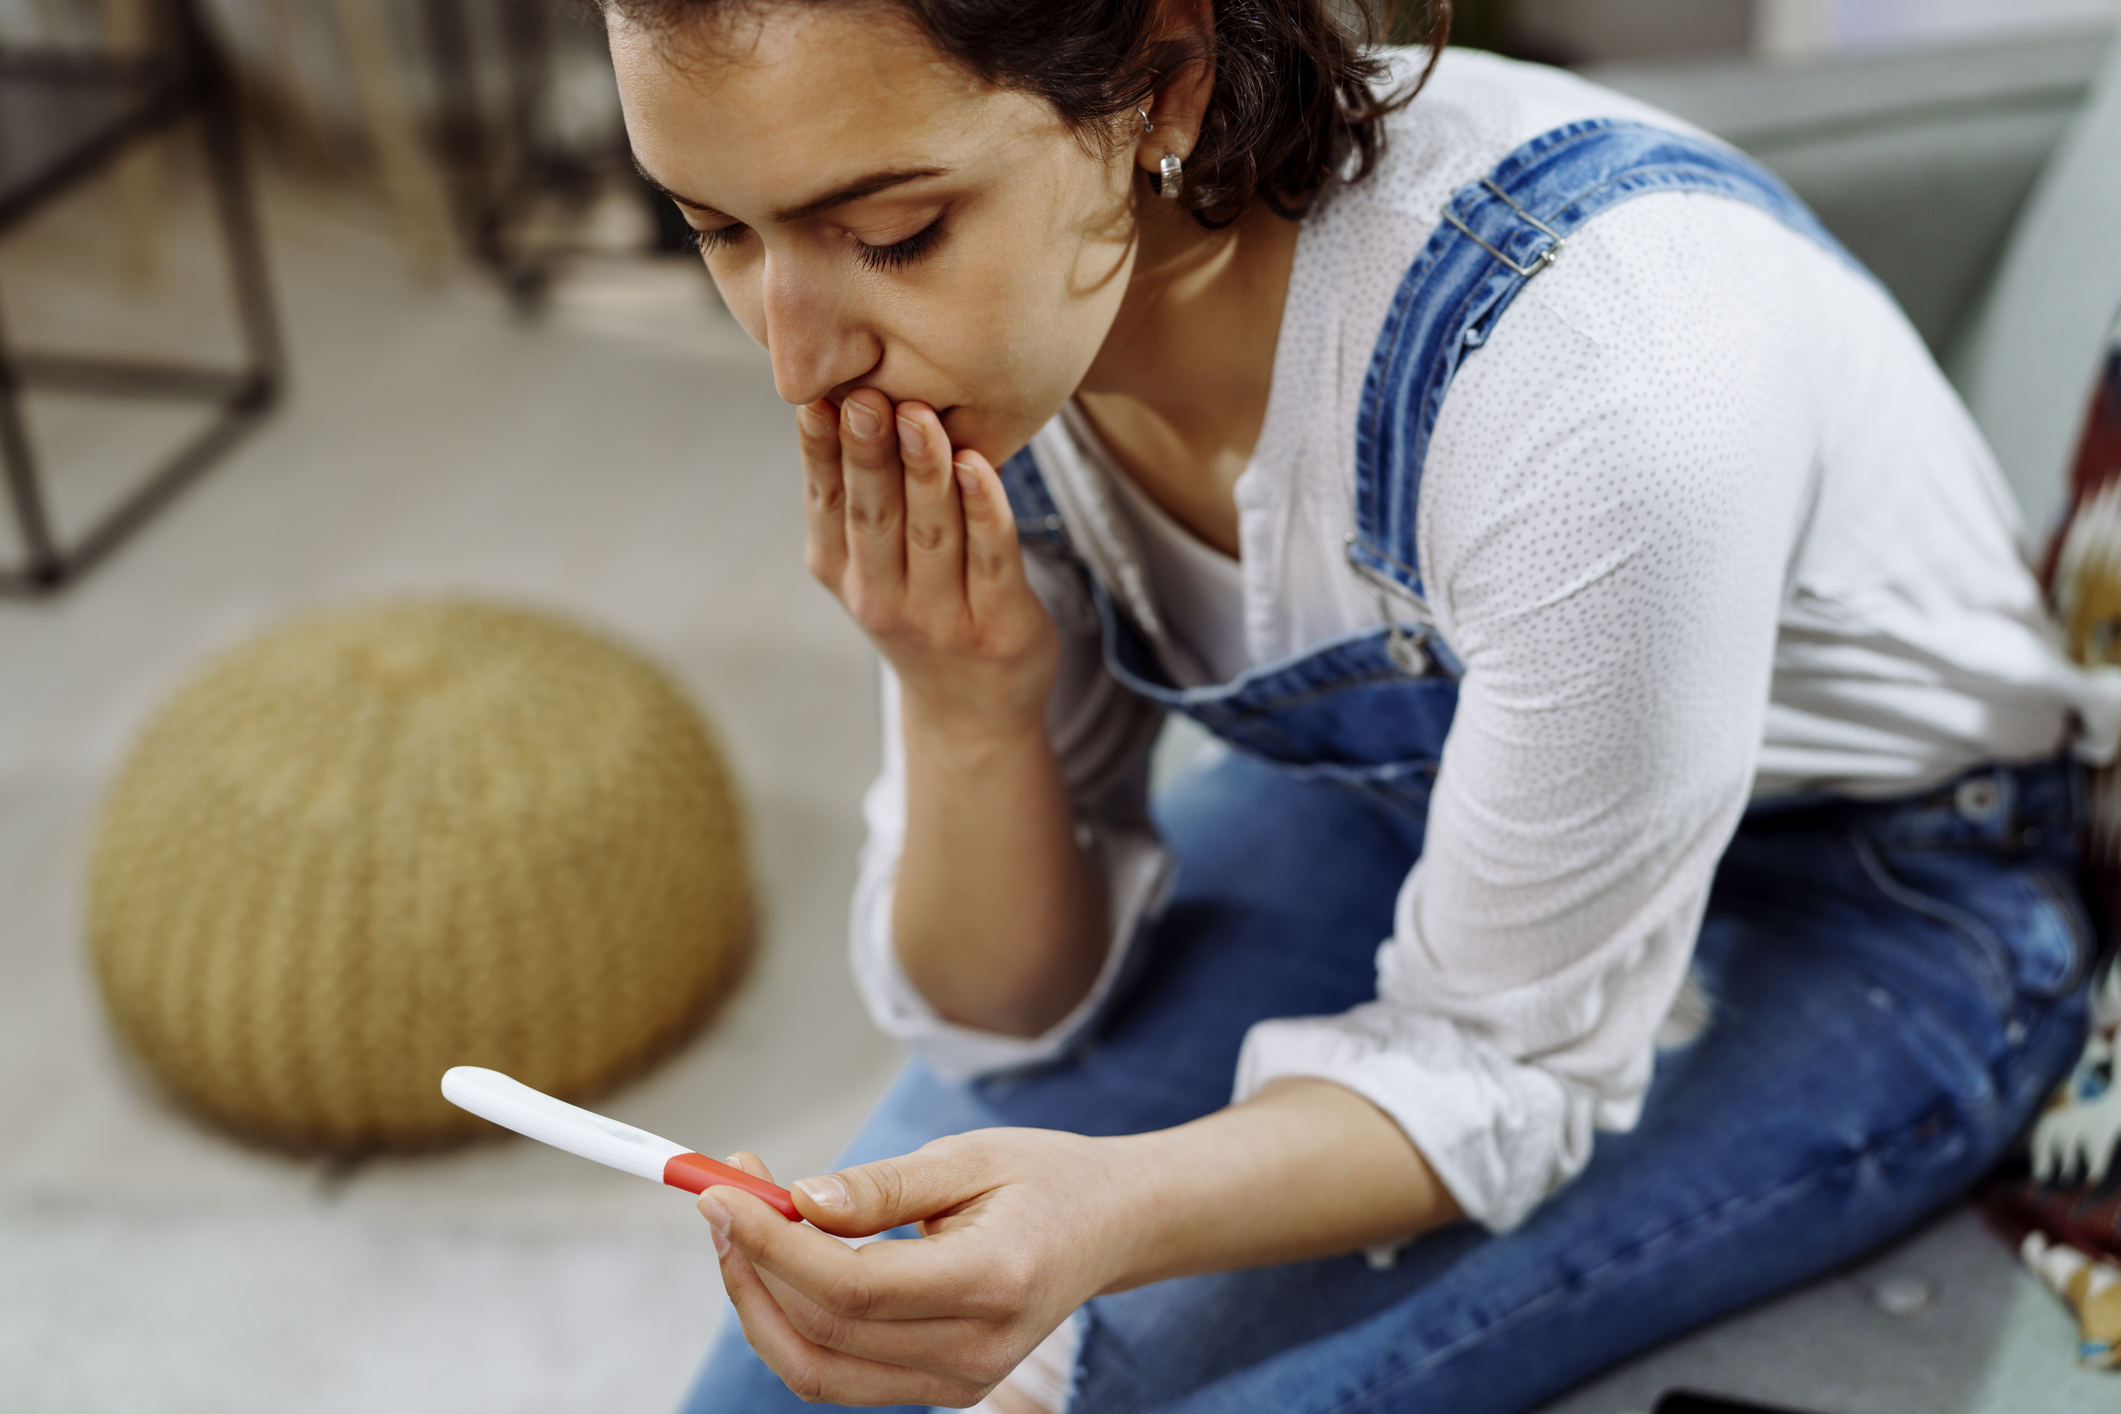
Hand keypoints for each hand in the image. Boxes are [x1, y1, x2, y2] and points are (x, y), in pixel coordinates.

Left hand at [701, 1133, 1116, 1407]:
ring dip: (758, 1301)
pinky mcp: (940, 1388)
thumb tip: (797, 1201)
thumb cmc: (1043, 1179)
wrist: (1110, 1229)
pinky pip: (838, 1373)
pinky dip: (791, 1321)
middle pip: (823, 1335)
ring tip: (739, 1226)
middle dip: (750, 1267)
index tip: (718, 1190)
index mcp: (994, 1282)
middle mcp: (976, 1350)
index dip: (771, 1245)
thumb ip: (882, 1186)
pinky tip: (779, 1260)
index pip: (852, 1287)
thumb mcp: (969, 1157)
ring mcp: (960, 1381)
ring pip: (817, 1370)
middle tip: (719, 1195)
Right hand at [800, 391, 1059, 739]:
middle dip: (867, 453)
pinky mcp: (998, 626)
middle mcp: (882, 599)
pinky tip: (978, 464)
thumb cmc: (922, 610)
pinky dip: (985, 509)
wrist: (971, 711)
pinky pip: (991, 558)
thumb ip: (859, 496)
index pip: (826, 502)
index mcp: (841, 573)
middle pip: (873, 514)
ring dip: (924, 471)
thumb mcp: (870, 565)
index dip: (822, 451)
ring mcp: (941, 618)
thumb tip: (843, 393)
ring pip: (931, 532)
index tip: (820, 397)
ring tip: (918, 415)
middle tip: (866, 396)